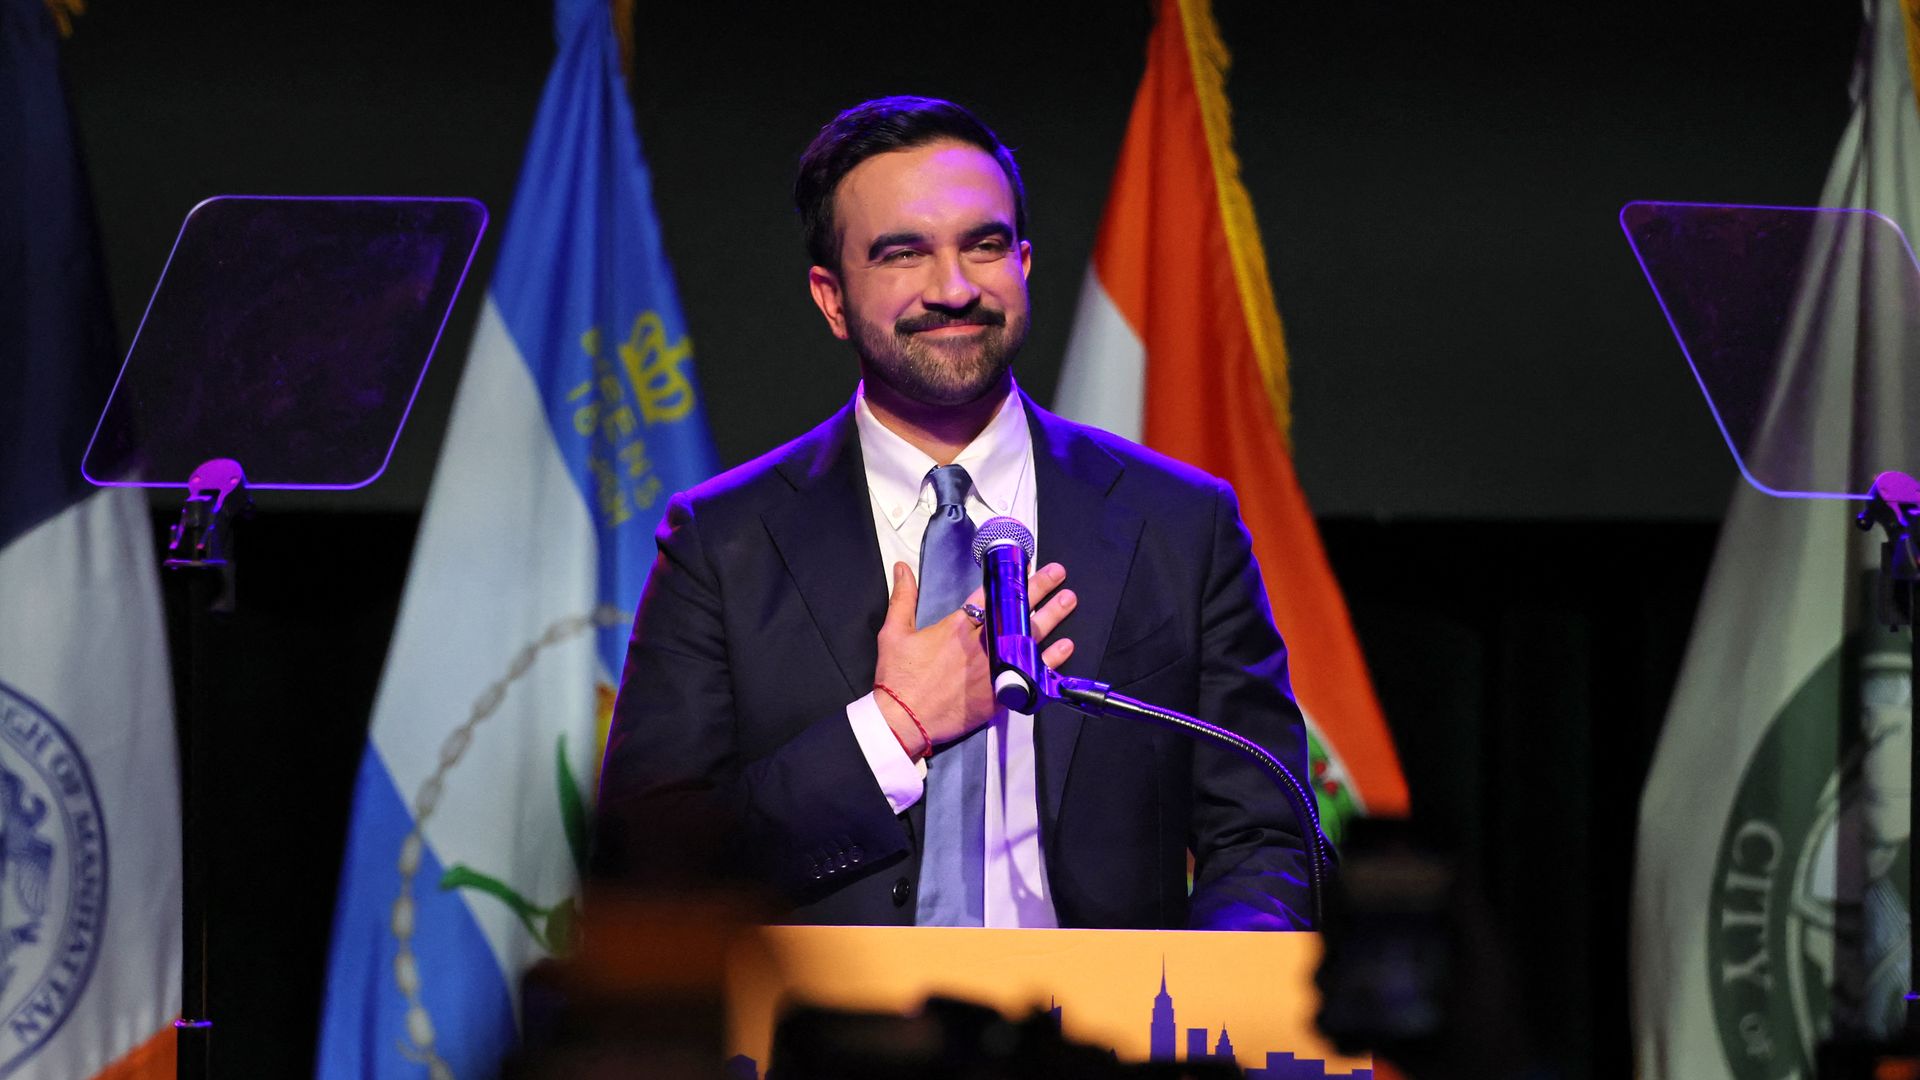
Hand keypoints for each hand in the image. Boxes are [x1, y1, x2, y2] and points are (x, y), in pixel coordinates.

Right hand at [873, 561, 1077, 752]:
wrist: (903, 721)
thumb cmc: (898, 679)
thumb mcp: (893, 632)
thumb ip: (902, 597)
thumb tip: (902, 568)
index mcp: (956, 628)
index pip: (989, 594)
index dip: (1008, 577)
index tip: (1024, 564)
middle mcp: (979, 645)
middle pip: (1014, 612)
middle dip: (1038, 590)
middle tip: (1057, 574)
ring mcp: (992, 669)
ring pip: (1028, 637)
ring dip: (1051, 617)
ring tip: (1068, 600)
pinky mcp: (999, 693)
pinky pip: (1031, 672)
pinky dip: (1049, 660)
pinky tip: (1064, 647)